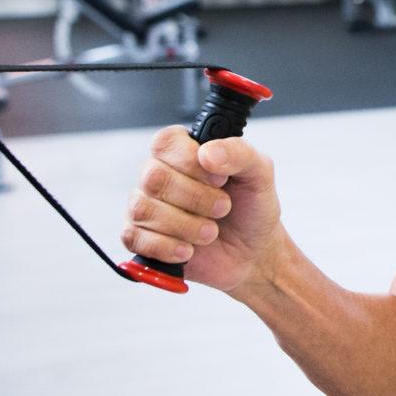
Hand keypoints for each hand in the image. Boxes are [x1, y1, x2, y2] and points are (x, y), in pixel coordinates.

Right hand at [123, 127, 284, 294]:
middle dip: (195, 198)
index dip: (191, 161)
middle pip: (154, 177)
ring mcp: (146, 206)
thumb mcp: (259, 174)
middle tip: (223, 208)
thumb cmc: (251, 208)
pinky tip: (188, 250)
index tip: (220, 179)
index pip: (166, 142)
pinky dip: (167, 247)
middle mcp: (159, 174)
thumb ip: (239, 154)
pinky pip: (135, 238)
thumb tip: (207, 153)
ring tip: (211, 232)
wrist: (251, 253)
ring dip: (185, 225)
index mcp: (184, 151)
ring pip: (144, 209)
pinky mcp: (140, 238)